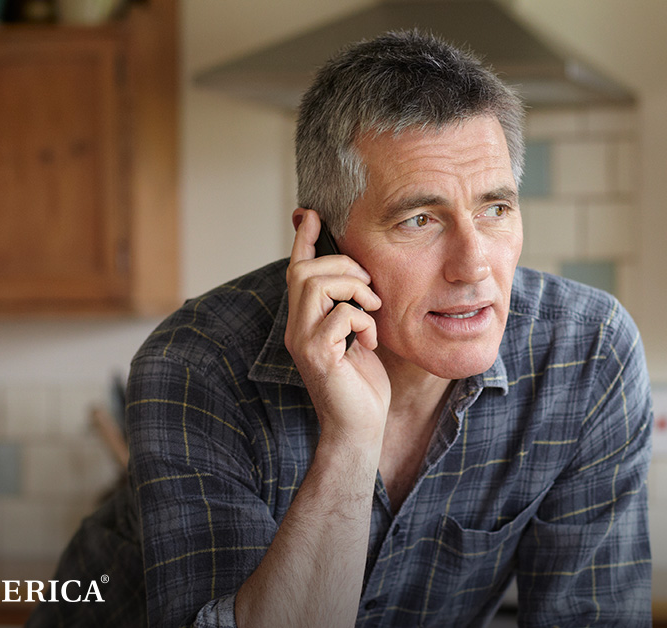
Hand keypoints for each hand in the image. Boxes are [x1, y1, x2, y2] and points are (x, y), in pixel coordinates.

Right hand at [285, 209, 389, 449]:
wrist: (360, 428)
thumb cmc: (362, 384)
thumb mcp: (357, 335)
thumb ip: (350, 307)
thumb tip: (358, 275)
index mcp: (304, 320)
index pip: (297, 270)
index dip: (303, 240)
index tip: (310, 214)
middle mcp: (296, 328)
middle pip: (304, 271)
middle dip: (343, 267)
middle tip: (368, 289)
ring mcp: (302, 342)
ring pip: (315, 284)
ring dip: (353, 289)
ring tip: (371, 311)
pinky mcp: (317, 356)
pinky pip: (339, 315)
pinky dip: (362, 321)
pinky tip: (369, 340)